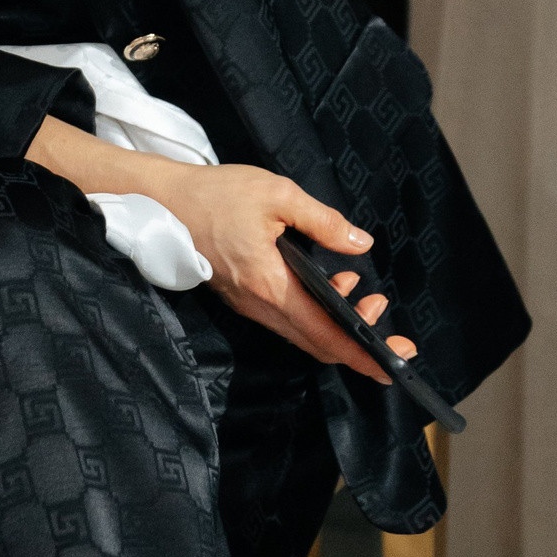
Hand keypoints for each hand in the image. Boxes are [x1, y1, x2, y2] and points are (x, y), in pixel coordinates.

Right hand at [162, 164, 417, 382]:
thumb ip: (322, 221)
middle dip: (359, 339)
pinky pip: (288, 317)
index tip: (394, 362)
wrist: (161, 202)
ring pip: (303, 331)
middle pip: (318, 342)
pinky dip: (317, 310)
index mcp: (270, 285)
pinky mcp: (244, 296)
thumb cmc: (216, 195)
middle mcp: (260, 306)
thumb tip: (361, 244)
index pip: (325, 334)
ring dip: (338, 322)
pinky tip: (332, 282)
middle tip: (384, 312)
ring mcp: (250, 305)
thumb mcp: (277, 194)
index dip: (362, 353)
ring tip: (365, 293)